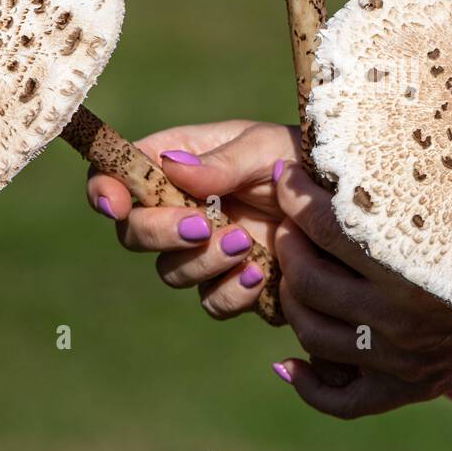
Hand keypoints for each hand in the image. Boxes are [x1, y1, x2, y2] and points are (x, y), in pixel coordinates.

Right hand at [85, 120, 298, 318]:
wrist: (346, 207)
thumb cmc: (302, 158)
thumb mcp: (267, 147)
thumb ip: (222, 161)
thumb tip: (172, 168)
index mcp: (178, 162)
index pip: (118, 176)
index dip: (104, 191)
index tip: (115, 205)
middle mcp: (182, 208)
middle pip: (134, 233)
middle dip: (159, 232)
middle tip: (202, 225)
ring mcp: (205, 251)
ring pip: (172, 272)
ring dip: (202, 262)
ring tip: (245, 243)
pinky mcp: (234, 285)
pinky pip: (214, 302)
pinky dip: (232, 293)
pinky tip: (261, 274)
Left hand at [269, 161, 451, 417]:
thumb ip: (423, 182)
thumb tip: (372, 124)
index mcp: (417, 272)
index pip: (330, 227)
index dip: (297, 195)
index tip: (288, 171)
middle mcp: (404, 321)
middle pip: (310, 280)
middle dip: (289, 241)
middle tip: (289, 217)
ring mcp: (402, 361)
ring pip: (311, 332)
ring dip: (290, 295)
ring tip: (294, 266)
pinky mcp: (407, 389)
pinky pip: (340, 401)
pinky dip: (307, 383)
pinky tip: (286, 361)